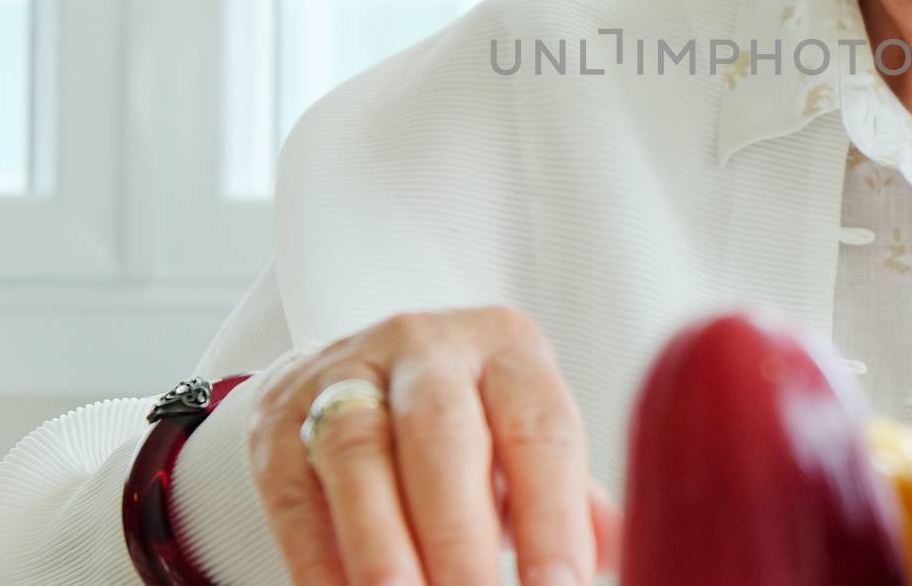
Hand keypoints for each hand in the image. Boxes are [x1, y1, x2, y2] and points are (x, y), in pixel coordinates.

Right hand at [248, 306, 621, 585]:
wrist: (358, 373)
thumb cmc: (471, 425)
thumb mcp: (523, 439)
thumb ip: (571, 500)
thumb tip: (633, 556)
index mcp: (506, 348)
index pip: (538, 428)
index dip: (552, 516)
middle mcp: (425, 347)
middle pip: (442, 435)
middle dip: (460, 537)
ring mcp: (343, 376)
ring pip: (359, 458)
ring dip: (384, 551)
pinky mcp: (278, 423)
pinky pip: (296, 497)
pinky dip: (322, 564)